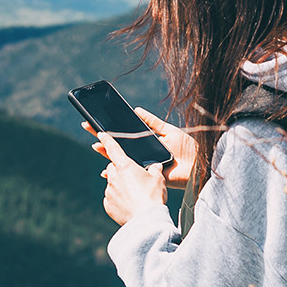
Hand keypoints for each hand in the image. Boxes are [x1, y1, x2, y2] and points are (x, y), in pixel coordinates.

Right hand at [82, 107, 198, 188]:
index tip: (96, 122)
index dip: (111, 130)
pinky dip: (116, 173)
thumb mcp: (168, 131)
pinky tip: (106, 169)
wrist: (199, 164)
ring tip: (94, 146)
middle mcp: (143, 154)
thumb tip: (136, 110)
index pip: (124, 136)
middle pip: (118, 147)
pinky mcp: (147, 176)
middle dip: (102, 138)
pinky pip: (129, 174)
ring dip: (105, 154)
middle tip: (87, 127)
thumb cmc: (188, 148)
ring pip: (119, 160)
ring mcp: (143, 166)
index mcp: (147, 143)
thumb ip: (153, 122)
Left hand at [96, 130, 166, 225]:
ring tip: (135, 195)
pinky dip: (118, 199)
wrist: (147, 221)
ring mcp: (109, 192)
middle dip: (120, 169)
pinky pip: (111, 198)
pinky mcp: (108, 205)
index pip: (113, 149)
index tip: (100, 134)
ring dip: (120, 186)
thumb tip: (156, 166)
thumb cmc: (154, 197)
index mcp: (125, 166)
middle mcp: (114, 177)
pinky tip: (129, 204)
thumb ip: (155, 170)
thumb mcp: (159, 180)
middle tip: (133, 178)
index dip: (107, 140)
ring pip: (112, 184)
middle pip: (112, 167)